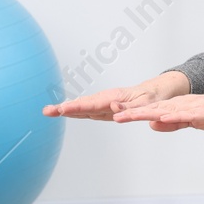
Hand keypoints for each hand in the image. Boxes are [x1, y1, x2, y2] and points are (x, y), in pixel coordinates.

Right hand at [43, 72, 190, 120]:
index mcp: (115, 98)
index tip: (62, 109)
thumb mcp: (148, 103)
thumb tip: (113, 108)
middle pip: (83, 104)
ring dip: (67, 109)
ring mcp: (105, 104)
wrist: (157, 91)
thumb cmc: (154, 97)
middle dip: (64, 108)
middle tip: (46, 111)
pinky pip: (89, 109)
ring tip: (49, 111)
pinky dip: (76, 110)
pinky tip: (64, 112)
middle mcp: (107, 99)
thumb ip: (131, 107)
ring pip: (83, 106)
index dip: (76, 108)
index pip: (93, 104)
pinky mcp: (106, 108)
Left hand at [109, 86, 203, 131]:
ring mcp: (191, 107)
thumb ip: (171, 123)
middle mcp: (180, 104)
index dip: (132, 113)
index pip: (150, 111)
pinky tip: (160, 118)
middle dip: (130, 112)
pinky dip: (172, 117)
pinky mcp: (202, 112)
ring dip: (144, 114)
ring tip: (125, 116)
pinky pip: (185, 115)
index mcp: (176, 106)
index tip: (114, 115)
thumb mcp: (190, 122)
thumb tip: (152, 124)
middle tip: (112, 114)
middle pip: (151, 109)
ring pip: (163, 111)